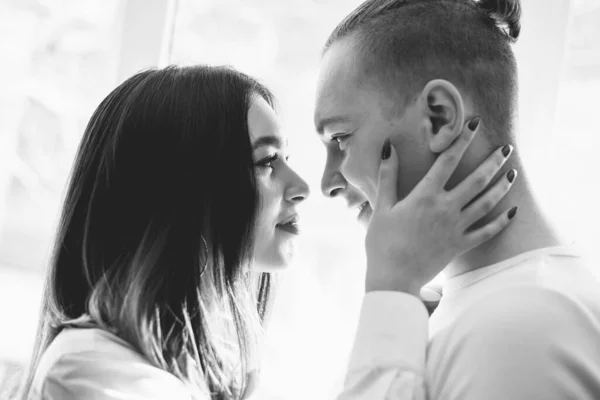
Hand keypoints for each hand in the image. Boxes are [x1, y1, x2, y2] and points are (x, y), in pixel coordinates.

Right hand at [365, 117, 517, 294]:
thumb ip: (388, 176)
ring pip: (487, 203)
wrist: (394, 277)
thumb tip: (389, 148)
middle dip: (493, 162)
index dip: (461, 140)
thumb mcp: (382, 206)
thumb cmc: (383, 242)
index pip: (448, 161)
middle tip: (507, 148)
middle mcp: (446, 208)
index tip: (473, 123)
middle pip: (476, 180)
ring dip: (502, 187)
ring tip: (512, 173)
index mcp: (425, 196)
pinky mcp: (460, 245)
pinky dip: (501, 222)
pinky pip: (487, 232)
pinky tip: (512, 212)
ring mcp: (456, 228)